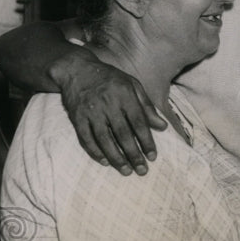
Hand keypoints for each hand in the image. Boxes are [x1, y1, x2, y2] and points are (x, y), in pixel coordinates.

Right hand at [50, 49, 166, 174]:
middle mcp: (108, 104)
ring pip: (104, 139)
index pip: (139, 123)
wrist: (77, 69)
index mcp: (125, 96)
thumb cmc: (110, 79)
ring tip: (126, 171)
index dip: (146, 141)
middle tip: (142, 170)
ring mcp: (91, 112)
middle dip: (134, 154)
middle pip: (123, 134)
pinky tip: (105, 161)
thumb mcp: (132, 85)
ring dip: (116, 158)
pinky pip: (86, 138)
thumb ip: (147, 106)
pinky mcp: (77, 117)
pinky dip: (95, 151)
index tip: (152, 157)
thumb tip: (162, 126)